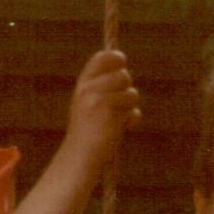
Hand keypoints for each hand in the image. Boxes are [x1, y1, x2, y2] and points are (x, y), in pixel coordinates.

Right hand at [65, 49, 141, 171]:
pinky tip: (123, 128)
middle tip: (119, 104)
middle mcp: (89, 89)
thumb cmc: (90, 131)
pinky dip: (132, 120)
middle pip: (124, 75)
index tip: (121, 64)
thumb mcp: (91, 102)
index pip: (102, 57)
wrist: (80, 156)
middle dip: (127, 89)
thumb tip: (120, 58)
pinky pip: (133, 110)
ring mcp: (98, 101)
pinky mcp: (109, 114)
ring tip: (117, 119)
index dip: (116, 58)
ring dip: (130, 107)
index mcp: (83, 84)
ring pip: (131, 93)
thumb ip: (105, 84)